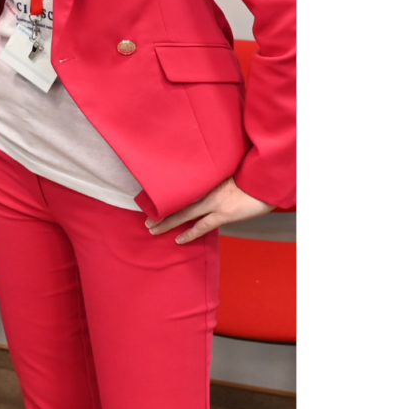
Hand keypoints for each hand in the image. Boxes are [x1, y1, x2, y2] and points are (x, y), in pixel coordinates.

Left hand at [146, 176, 272, 244]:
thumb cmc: (247, 172)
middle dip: (160, 211)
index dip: (165, 193)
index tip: (151, 198)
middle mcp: (205, 190)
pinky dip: (189, 234)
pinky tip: (178, 240)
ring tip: (152, 228)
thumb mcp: (225, 169)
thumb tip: (199, 177)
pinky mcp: (222, 214)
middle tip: (145, 218)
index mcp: (204, 177)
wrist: (263, 180)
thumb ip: (210, 174)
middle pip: (176, 201)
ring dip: (167, 222)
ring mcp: (213, 203)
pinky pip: (201, 226)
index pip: (179, 186)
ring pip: (183, 214)